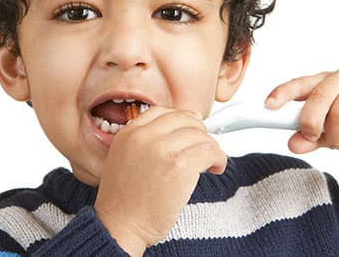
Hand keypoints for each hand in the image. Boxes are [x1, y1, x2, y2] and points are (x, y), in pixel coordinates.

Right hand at [94, 107, 226, 255]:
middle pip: (185, 120)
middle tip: (204, 148)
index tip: (192, 128)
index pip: (163, 112)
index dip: (183, 119)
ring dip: (211, 148)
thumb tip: (182, 129)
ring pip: (201, 135)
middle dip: (199, 133)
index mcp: (129, 133)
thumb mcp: (124, 158)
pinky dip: (219, 158)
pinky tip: (216, 168)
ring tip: (211, 162)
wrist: (119, 226)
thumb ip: (145, 142)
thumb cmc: (123, 202)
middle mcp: (145, 137)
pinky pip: (211, 151)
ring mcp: (163, 149)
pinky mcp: (180, 165)